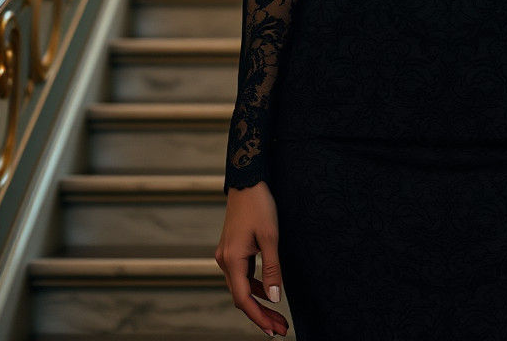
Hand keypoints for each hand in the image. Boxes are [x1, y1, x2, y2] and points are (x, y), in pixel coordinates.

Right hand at [215, 180, 289, 336]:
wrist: (247, 181)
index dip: (259, 317)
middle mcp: (224, 261)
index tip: (274, 331)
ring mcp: (226, 255)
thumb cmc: (259, 206)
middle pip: (242, 296)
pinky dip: (255, 286)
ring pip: (242, 287)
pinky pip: (242, 275)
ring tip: (278, 316)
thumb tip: (275, 298)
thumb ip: (272, 269)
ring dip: (259, 301)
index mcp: (232, 260)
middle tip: (281, 329)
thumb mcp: (270, 237)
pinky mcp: (232, 249)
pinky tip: (269, 292)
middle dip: (261, 314)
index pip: (243, 299)